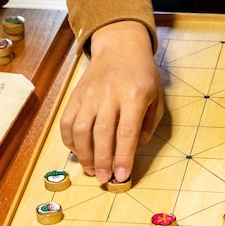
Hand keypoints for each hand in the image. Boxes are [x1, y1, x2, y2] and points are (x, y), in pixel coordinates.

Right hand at [60, 21, 163, 182]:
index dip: (123, 157)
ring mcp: (89, 94)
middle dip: (102, 161)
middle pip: (102, 134)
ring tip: (91, 169)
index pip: (126, 133)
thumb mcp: (157, 97)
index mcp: (134, 95)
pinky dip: (69, 140)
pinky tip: (78, 151)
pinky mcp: (76, 95)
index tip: (122, 176)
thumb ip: (148, 124)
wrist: (120, 47)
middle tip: (104, 178)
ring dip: (84, 154)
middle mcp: (109, 94)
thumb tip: (133, 148)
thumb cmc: (142, 75)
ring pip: (80, 129)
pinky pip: (67, 121)